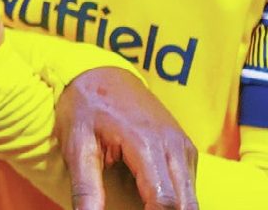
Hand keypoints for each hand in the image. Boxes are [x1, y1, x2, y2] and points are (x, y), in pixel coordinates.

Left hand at [57, 66, 197, 209]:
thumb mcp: (76, 145)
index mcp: (146, 143)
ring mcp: (182, 145)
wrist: (100, 72)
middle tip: (134, 208)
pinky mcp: (183, 147)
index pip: (165, 201)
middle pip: (186, 205)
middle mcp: (172, 144)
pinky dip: (175, 200)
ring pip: (191, 198)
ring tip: (141, 206)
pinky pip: (188, 185)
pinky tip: (149, 200)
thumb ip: (86, 188)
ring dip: (172, 209)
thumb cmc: (86, 106)